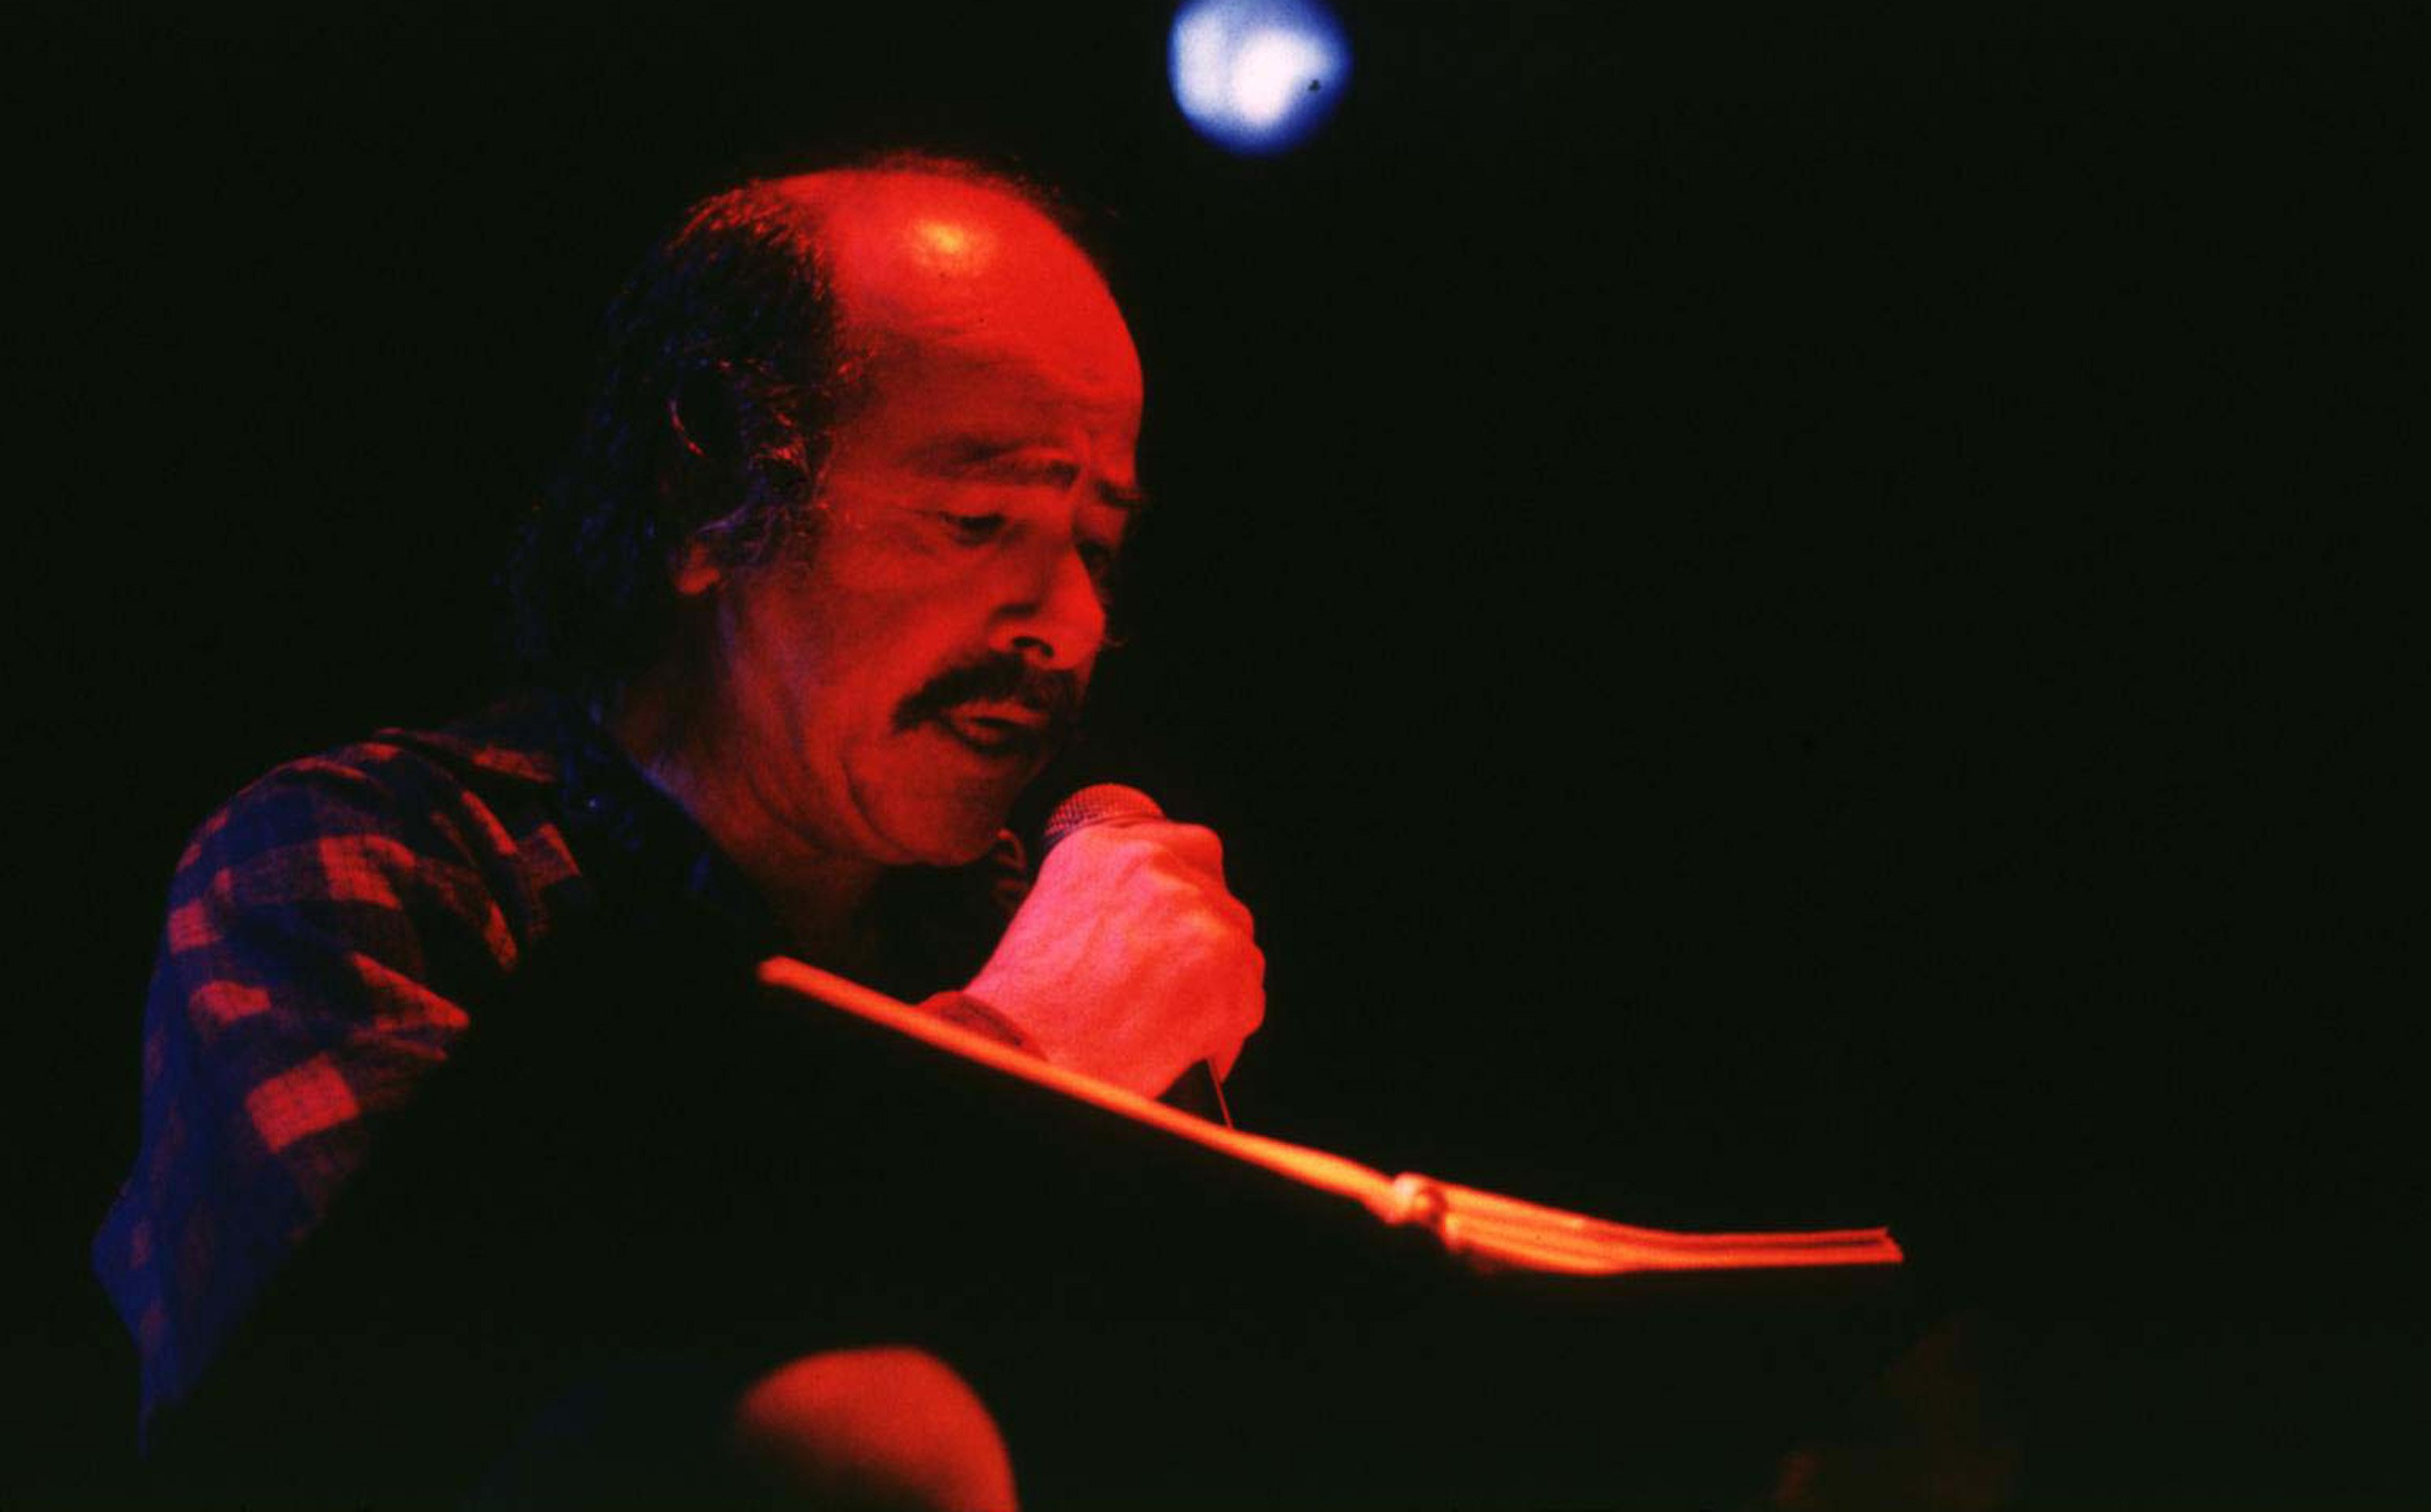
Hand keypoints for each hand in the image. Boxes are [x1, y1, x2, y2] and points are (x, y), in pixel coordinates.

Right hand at [965, 816, 1263, 1097]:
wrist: (1031, 1056)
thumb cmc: (1026, 1008)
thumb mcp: (1052, 914)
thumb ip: (1110, 895)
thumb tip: (1152, 918)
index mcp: (1105, 849)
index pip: (1185, 847)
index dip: (1189, 892)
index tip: (1179, 925)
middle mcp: (1154, 867)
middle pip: (1216, 896)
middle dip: (1201, 941)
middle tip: (1166, 983)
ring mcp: (1196, 914)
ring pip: (1237, 944)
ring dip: (1213, 981)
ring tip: (1162, 1017)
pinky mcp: (1227, 967)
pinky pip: (1246, 998)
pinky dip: (1222, 1027)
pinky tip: (1178, 1041)